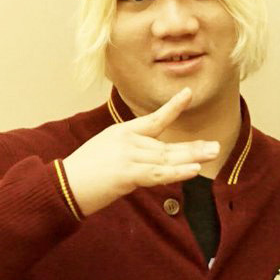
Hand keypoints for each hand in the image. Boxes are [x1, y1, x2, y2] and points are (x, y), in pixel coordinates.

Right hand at [62, 88, 219, 215]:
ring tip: (212, 154)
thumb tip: (154, 163)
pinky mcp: (127, 172)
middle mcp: (128, 140)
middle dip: (192, 147)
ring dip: (191, 157)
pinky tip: (194, 170)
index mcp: (123, 132)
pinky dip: (178, 172)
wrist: (63, 185)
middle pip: (166, 145)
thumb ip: (131, 154)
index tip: (188, 93)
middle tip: (215, 146)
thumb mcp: (107, 154)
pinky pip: (158, 173)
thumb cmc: (83, 174)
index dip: (173, 107)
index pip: (154, 119)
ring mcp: (128, 155)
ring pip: (166, 158)